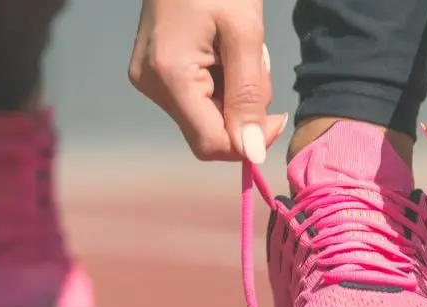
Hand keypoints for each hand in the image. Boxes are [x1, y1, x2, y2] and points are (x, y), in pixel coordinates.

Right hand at [128, 0, 287, 163]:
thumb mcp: (245, 33)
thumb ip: (249, 95)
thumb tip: (253, 153)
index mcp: (169, 76)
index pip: (210, 143)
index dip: (248, 141)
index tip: (278, 116)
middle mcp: (151, 85)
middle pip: (208, 130)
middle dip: (242, 109)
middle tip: (254, 63)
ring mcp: (148, 79)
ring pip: (205, 115)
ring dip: (233, 93)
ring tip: (237, 49)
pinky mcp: (152, 72)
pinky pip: (195, 97)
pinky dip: (220, 83)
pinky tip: (223, 51)